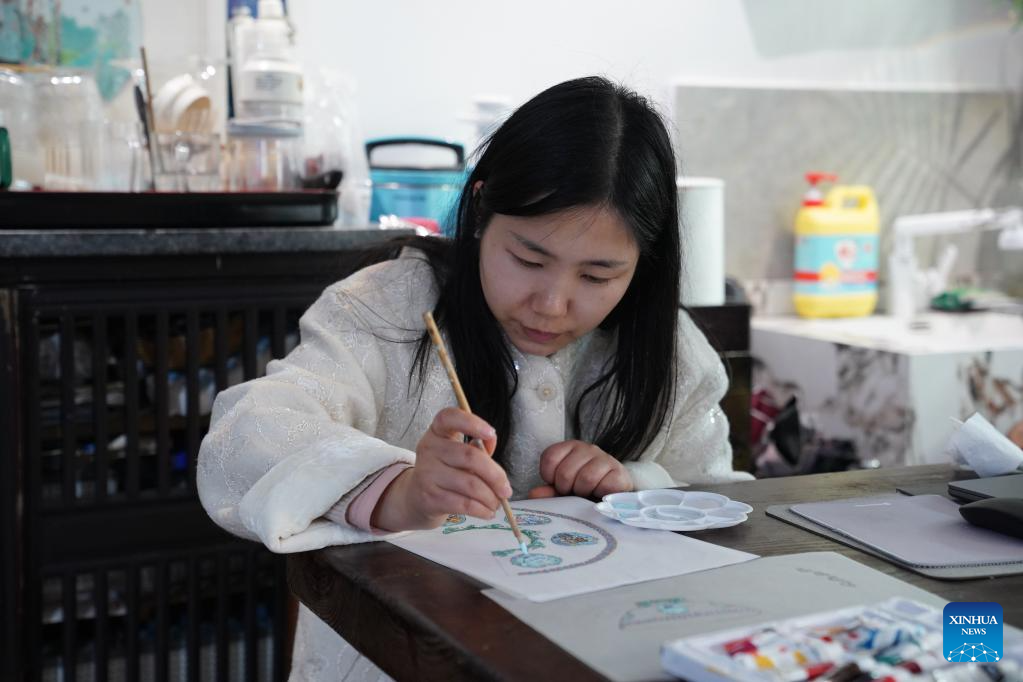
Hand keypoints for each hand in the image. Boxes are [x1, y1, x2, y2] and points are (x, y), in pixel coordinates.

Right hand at [372, 407, 510, 530]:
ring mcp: (427, 473)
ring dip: (490, 497)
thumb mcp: (457, 453)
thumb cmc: (445, 471)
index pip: (449, 417)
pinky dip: (481, 510)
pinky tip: (488, 512)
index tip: (491, 433)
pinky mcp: (429, 497)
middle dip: (496, 475)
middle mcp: (429, 449)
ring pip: (470, 484)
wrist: (415, 497)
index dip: (471, 423)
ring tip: (497, 503)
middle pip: (470, 457)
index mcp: (437, 432)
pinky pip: (464, 504)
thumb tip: (491, 442)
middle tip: (506, 490)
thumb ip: (477, 448)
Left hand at [527, 440, 631, 498]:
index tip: (557, 484)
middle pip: (565, 471)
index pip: (550, 457)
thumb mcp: (564, 490)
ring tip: (587, 493)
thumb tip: (534, 494)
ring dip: (583, 491)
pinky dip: (599, 493)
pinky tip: (600, 494)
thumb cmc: (586, 490)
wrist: (615, 496)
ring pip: (585, 478)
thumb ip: (549, 491)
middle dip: (566, 488)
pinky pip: (604, 484)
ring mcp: (605, 459)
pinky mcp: (619, 473)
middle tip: (573, 492)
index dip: (550, 476)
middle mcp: (588, 449)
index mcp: (571, 448)